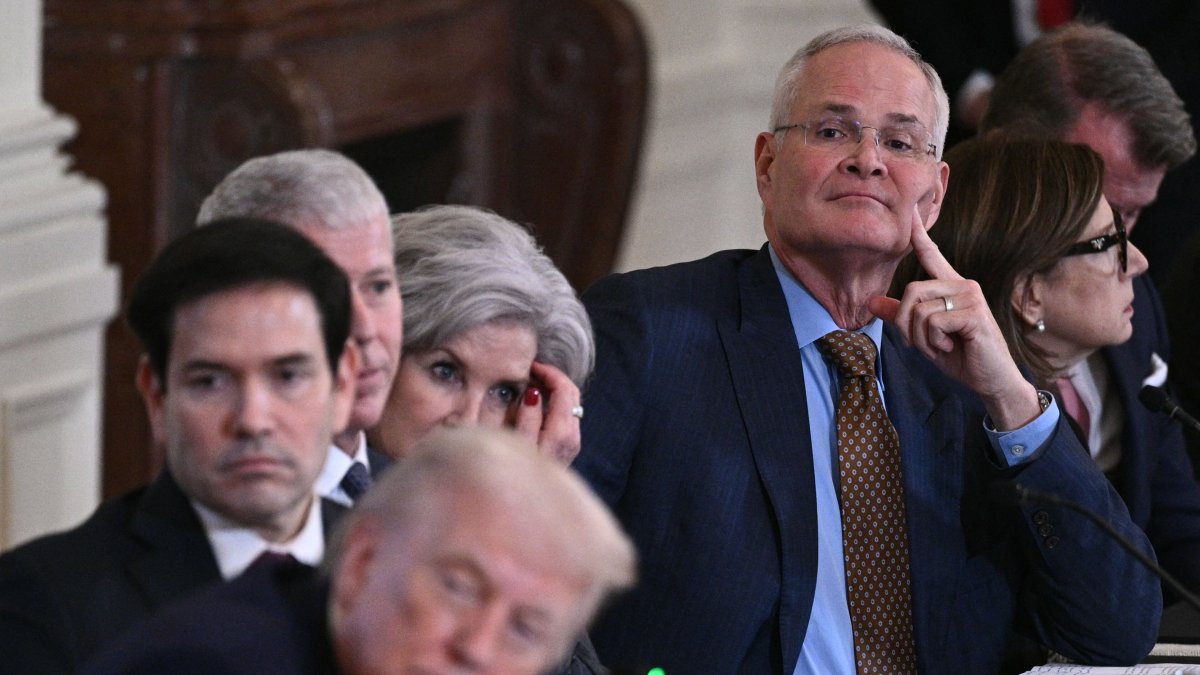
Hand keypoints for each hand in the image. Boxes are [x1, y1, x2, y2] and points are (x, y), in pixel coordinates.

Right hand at [512, 361, 581, 465]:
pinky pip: (565, 417)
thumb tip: (534, 392)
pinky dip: (554, 403)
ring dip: (554, 390)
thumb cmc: (514, 474)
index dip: (549, 372)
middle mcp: (572, 437)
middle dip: (554, 377)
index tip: (531, 365)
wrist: (527, 508)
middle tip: (532, 370)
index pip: (565, 389)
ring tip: (531, 383)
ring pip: (570, 405)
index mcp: (562, 433)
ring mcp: (572, 444)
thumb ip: (527, 416)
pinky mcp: (567, 449)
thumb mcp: (516, 443)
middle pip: (572, 394)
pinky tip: (535, 403)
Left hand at [868, 206, 1039, 429]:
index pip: (932, 254)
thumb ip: (900, 316)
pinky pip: (933, 322)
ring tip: (942, 346)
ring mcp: (971, 297)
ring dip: (921, 338)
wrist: (990, 380)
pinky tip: (952, 347)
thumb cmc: (960, 356)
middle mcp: (962, 285)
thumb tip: (870, 302)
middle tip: (923, 343)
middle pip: (911, 291)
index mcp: (950, 287)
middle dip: (906, 324)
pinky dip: (934, 342)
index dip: (919, 233)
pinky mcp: (974, 312)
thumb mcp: (923, 335)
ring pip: (919, 310)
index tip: (911, 211)